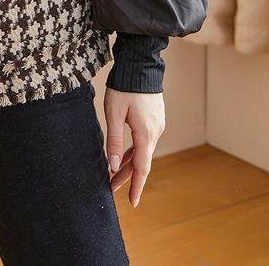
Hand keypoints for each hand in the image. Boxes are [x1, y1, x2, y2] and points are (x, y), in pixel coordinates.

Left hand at [103, 87, 164, 207]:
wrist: (140, 65)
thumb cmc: (124, 87)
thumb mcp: (114, 113)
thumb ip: (114, 141)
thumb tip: (113, 166)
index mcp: (146, 134)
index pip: (142, 168)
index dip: (136, 186)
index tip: (132, 202)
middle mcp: (155, 132)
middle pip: (142, 161)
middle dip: (127, 176)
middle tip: (111, 188)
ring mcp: (157, 124)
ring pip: (143, 150)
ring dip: (130, 162)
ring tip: (114, 174)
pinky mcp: (155, 118)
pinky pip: (145, 140)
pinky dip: (135, 150)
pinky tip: (125, 154)